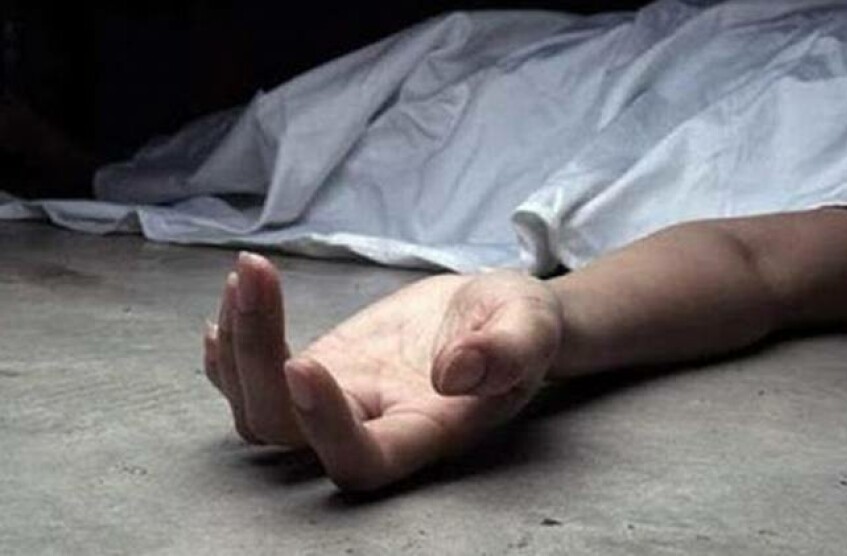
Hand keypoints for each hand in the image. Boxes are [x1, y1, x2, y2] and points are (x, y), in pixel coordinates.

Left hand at [203, 253, 562, 490]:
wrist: (495, 316)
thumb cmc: (519, 325)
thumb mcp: (530, 327)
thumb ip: (507, 351)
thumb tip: (456, 373)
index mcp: (426, 431)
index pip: (362, 460)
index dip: (324, 428)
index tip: (307, 362)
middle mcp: (371, 427)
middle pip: (283, 432)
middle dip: (256, 360)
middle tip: (257, 275)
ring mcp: (338, 399)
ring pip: (257, 408)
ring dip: (238, 344)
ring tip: (250, 272)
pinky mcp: (322, 366)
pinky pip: (253, 378)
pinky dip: (230, 347)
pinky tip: (234, 299)